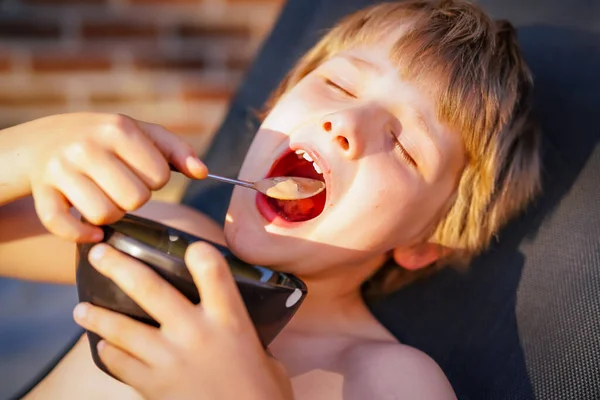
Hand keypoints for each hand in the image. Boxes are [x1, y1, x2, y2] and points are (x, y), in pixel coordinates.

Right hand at [17, 113, 206, 241]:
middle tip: (121, 187)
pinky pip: (65, 226)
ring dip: (111, 214)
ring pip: (106, 214)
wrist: (42, 140)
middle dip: (134, 199)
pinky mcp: (42, 191)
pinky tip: (92, 230)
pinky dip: (82, 234)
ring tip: (104, 198)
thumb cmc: (105, 140)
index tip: (139, 171)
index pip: (160, 176)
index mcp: (118, 128)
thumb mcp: (140, 134)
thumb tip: (203, 172)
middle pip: (136, 199)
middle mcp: (87, 145)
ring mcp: (61, 168)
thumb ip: (176, 151)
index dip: (155, 180)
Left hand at [73, 242, 293, 399]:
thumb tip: (230, 329)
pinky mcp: (153, 385)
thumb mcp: (261, 355)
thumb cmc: (261, 394)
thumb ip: (241, 335)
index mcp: (229, 320)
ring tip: (81, 309)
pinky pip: (120, 363)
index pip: (212, 270)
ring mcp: (169, 359)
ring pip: (122, 328)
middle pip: (150, 289)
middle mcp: (195, 333)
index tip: (189, 248)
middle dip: (119, 266)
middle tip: (98, 254)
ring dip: (97, 316)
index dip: (198, 253)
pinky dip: (109, 353)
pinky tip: (105, 348)